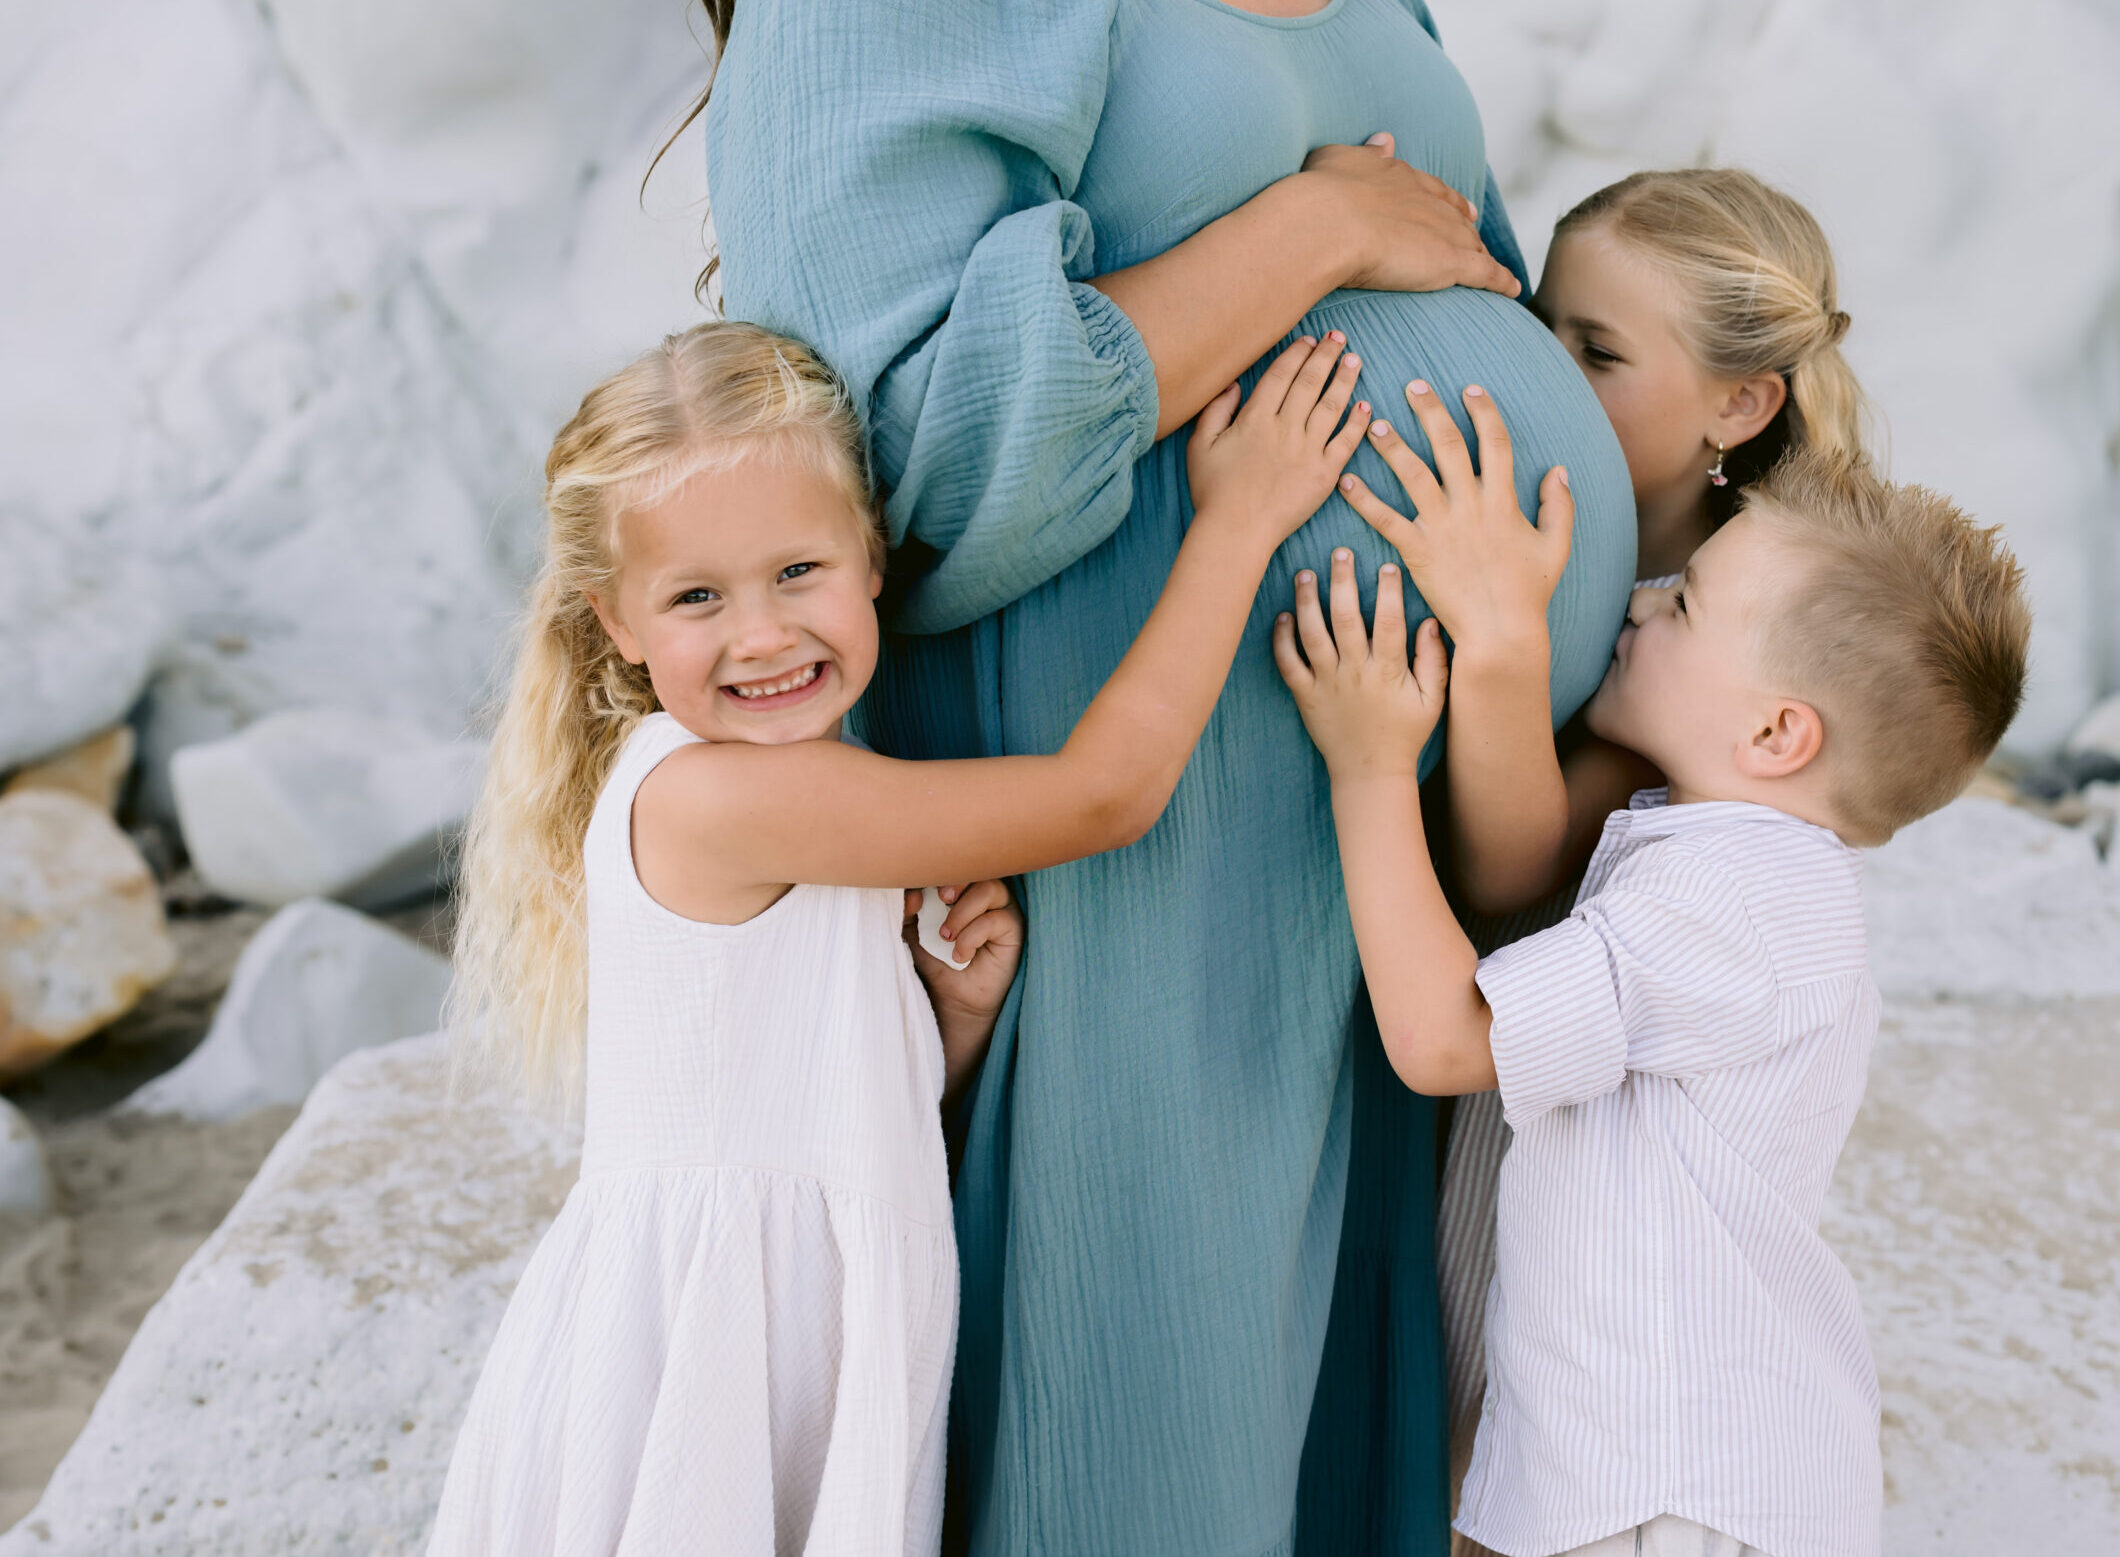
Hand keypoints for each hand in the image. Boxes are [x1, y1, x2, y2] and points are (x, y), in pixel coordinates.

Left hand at [902, 881, 1022, 1097]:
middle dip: (958, 878)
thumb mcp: (912, 935)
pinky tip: (960, 956)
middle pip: (979, 866)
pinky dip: (972, 936)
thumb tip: (912, 896)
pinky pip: (996, 919)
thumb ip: (906, 912)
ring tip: (946, 936)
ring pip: (990, 888)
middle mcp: (983, 894)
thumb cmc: (935, 963)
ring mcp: (1001, 910)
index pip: (955, 864)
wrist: (952, 1000)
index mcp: (960, 888)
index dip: (937, 871)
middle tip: (941, 898)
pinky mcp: (1013, 930)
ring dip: (963, 911)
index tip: (915, 897)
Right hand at [1187, 334, 1370, 549]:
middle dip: (1325, 356)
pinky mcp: (1324, 475)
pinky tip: (1365, 407)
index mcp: (1255, 419)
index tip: (1309, 340)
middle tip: (1338, 338)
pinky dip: (1357, 423)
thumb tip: (1234, 384)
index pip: (1281, 375)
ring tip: (1354, 360)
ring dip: (1345, 380)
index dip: (1297, 353)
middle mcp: (1285, 429)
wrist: (1236, 532)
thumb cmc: (1213, 492)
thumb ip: (1216, 410)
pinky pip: (1346, 442)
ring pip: (1332, 406)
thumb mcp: (1200, 446)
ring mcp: (1308, 451)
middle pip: (1310, 382)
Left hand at [1274, 548, 1447, 778]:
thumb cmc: (1405, 735)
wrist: (1369, 774)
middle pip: (1346, 618)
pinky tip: (1282, 616)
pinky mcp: (1304, 696)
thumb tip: (1430, 622)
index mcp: (1387, 672)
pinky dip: (1281, 639)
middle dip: (1342, 581)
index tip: (1387, 565)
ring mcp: (1326, 684)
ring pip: (1312, 635)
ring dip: (1306, 602)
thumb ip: (1434, 661)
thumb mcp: (1433, 702)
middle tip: (1339, 552)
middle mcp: (1354, 673)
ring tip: (1304, 574)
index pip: (1389, 622)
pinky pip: (1288, 664)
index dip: (1389, 591)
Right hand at [1299, 134, 1519, 297]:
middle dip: (1466, 226)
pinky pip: (1485, 273)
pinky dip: (1501, 281)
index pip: (1433, 191)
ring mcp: (1443, 230)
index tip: (1458, 206)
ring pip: (1472, 244)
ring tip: (1489, 269)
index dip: (1447, 200)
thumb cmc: (1321, 193)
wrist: (1328, 222)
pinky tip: (1511, 289)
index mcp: (1401, 178)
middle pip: (1456, 217)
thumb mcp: (1337, 159)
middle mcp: (1428, 201)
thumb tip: (1384, 140)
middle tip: (1475, 235)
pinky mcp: (1451, 261)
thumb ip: (1364, 153)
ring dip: (1482, 254)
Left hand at [1338, 380, 1572, 658]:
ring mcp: (1442, 527)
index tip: (1470, 389)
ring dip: (1392, 446)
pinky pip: (1386, 519)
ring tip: (1373, 424)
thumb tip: (1558, 469)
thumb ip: (1558, 506)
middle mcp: (1471, 505)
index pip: (1495, 442)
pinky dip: (1365, 500)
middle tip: (1413, 385)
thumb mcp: (1555, 546)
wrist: (1500, 631)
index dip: (1484, 412)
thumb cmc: (1528, 592)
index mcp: (1504, 500)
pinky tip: (1346, 482)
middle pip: (1449, 446)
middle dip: (1431, 412)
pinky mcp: (1417, 551)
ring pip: (1413, 475)